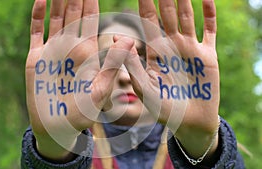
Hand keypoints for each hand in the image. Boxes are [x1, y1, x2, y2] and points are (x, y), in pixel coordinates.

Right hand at [26, 0, 134, 160]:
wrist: (58, 127)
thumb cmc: (83, 114)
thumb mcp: (101, 90)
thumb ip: (113, 65)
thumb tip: (130, 40)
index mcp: (88, 52)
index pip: (91, 19)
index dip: (92, 0)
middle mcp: (70, 46)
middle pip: (73, 13)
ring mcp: (52, 50)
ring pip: (55, 17)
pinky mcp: (36, 58)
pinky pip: (37, 31)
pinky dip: (37, 15)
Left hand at [124, 0, 219, 160]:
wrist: (188, 122)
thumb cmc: (163, 108)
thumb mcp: (144, 86)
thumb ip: (131, 64)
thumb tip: (116, 38)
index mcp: (155, 51)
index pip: (148, 20)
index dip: (145, 2)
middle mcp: (171, 45)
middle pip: (167, 14)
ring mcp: (190, 48)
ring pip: (187, 17)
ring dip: (185, 0)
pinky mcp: (207, 55)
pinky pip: (209, 30)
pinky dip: (209, 15)